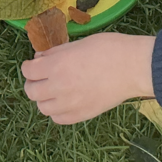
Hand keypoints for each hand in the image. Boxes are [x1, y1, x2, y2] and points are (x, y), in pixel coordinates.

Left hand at [22, 33, 156, 123]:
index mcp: (57, 65)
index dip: (28, 66)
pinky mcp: (81, 115)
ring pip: (42, 107)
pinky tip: (65, 101)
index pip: (28, 70)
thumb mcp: (80, 43)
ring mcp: (69, 104)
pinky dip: (57, 111)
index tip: (34, 64)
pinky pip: (58, 119)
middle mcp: (59, 87)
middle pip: (31, 91)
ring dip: (44, 98)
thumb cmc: (110, 48)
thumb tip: (41, 58)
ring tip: (53, 90)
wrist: (133, 67)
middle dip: (33, 82)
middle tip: (41, 76)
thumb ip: (57, 52)